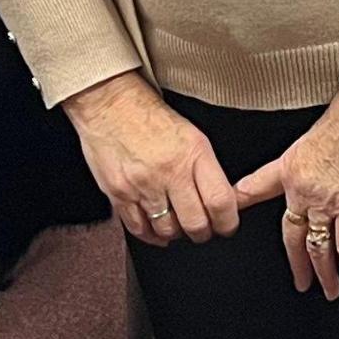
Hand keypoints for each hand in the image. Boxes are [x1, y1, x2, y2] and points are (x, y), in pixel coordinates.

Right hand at [61, 72, 239, 245]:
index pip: (220, 202)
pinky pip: (138, 228)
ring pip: (167, 230)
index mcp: (194, 154)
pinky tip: (155, 229)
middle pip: (195, 224)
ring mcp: (142, 185)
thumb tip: (220, 201)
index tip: (226, 225)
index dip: (228, 222)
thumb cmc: (151, 116)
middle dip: (202, 233)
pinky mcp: (119, 193)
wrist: (110, 103)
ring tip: (176, 224)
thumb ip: (206, 170)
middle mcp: (169, 172)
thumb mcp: (192, 136)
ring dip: (175, 233)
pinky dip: (150, 234)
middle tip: (202, 229)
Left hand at [230, 93, 338, 296]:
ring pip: (318, 246)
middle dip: (299, 264)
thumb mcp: (305, 140)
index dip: (241, 204)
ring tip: (330, 290)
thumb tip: (299, 167)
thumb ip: (296, 162)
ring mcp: (326, 202)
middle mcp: (302, 191)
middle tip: (302, 283)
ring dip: (325, 273)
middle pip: (293, 236)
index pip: (258, 191)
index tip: (226, 219)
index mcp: (289, 172)